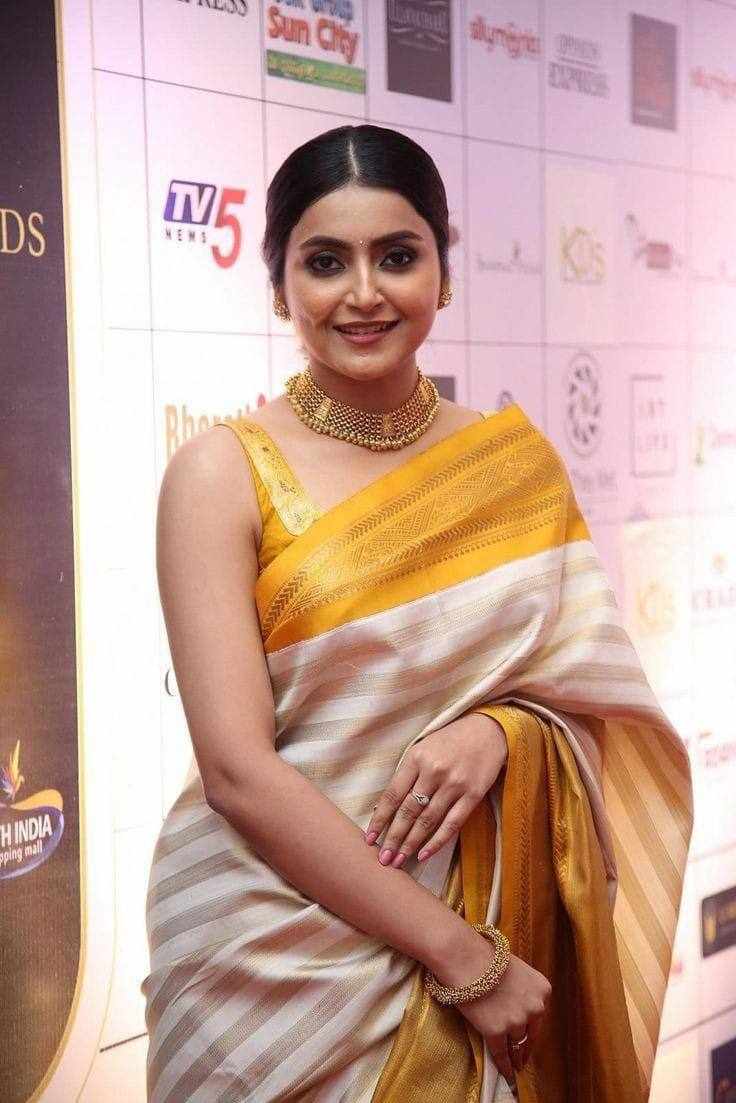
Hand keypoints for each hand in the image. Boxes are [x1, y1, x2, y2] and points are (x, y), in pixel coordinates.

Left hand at [364, 713, 506, 867]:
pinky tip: (424, 854)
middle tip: (383, 859)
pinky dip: (437, 841)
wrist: (488, 731)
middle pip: (408, 811)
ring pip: (427, 820)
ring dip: (411, 844)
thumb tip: (385, 808)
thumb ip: (407, 774)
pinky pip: (452, 824)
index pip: (392, 795)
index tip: (369, 839)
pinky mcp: (473, 795)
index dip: (380, 819)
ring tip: (399, 861)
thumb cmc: (450, 740)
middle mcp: (433, 771)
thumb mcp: (423, 748)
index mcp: (416, 758)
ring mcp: (454, 784)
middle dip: (393, 838)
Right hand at [435, 938, 550, 1085]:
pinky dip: (505, 1066)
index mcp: (542, 989)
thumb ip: (521, 990)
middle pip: (530, 1033)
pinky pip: (502, 1054)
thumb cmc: (484, 957)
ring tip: (514, 1064)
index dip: (532, 1028)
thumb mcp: (515, 969)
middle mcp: (535, 1007)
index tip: (529, 1039)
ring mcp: (516, 1021)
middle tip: (522, 1057)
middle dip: (526, 1046)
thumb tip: (514, 1006)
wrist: (465, 957)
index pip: (539, 1016)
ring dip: (515, 1055)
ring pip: (516, 1044)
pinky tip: (507, 1073)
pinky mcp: (496, 1031)